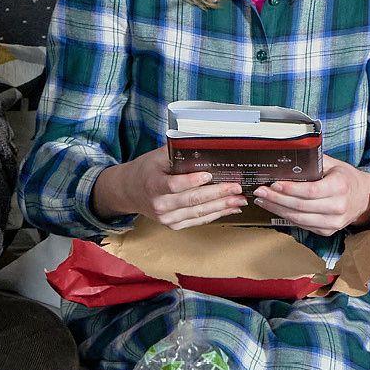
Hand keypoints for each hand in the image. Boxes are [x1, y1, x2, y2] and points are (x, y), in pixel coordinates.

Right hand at [92, 145, 245, 228]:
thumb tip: (201, 144)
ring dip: (222, 207)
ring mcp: (167, 218)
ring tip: (239, 200)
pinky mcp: (173, 225)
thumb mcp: (155, 157)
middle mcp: (160, 205)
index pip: (174, 185)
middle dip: (217, 194)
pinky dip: (215, 215)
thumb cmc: (146, 171)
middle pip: (192, 200)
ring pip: (198, 213)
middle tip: (236, 188)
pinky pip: (197, 221)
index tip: (209, 175)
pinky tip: (229, 210)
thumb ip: (176, 152)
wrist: (129, 192)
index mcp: (153, 185)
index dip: (192, 181)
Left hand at [253, 157, 369, 234]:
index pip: (311, 191)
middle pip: (301, 206)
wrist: (364, 198)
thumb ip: (313, 161)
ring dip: (277, 210)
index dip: (290, 189)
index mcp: (340, 187)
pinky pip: (303, 225)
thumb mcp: (333, 164)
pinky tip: (275, 208)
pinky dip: (286, 217)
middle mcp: (338, 207)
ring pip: (299, 219)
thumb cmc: (345, 177)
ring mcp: (334, 222)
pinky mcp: (328, 231)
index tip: (273, 184)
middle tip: (260, 192)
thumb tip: (287, 156)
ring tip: (262, 201)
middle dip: (277, 199)